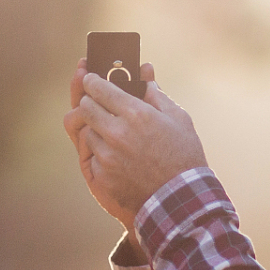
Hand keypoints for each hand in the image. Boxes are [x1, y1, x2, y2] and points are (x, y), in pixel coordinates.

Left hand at [62, 59, 208, 231]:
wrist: (181, 200)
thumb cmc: (184, 156)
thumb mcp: (178, 119)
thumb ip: (156, 93)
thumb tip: (145, 70)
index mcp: (136, 114)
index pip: (100, 88)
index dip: (91, 80)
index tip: (90, 78)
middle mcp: (117, 133)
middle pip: (85, 107)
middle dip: (89, 101)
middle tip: (96, 102)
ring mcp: (107, 157)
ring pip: (87, 133)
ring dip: (96, 130)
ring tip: (114, 135)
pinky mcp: (103, 176)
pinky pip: (92, 157)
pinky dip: (101, 154)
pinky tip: (118, 158)